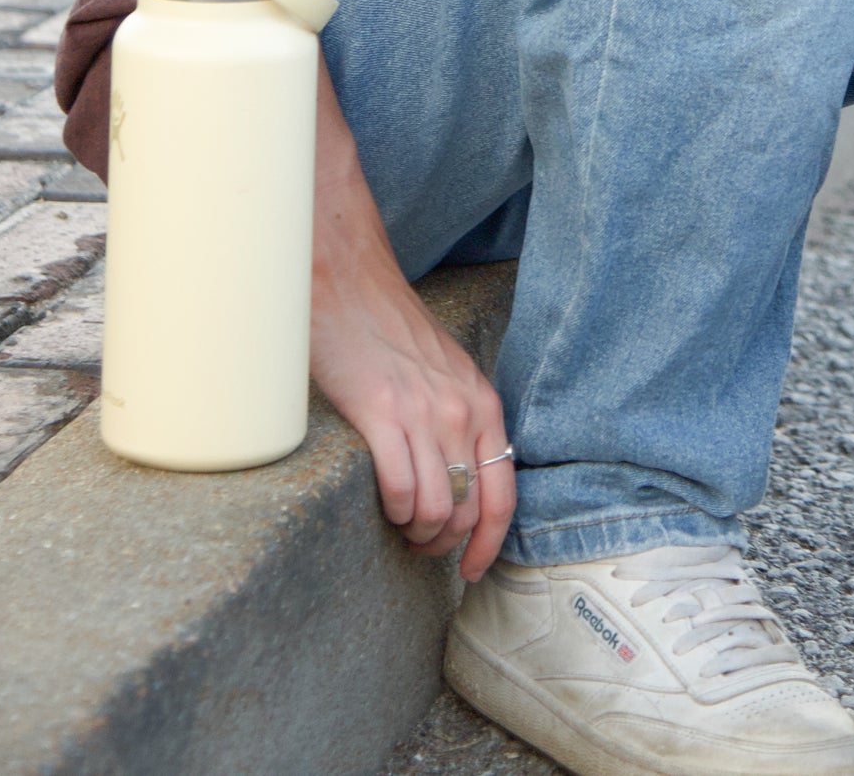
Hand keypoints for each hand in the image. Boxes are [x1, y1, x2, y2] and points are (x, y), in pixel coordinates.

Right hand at [311, 172, 515, 581]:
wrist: (349, 283)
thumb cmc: (389, 328)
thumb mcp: (446, 371)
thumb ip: (460, 417)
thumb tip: (461, 480)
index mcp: (482, 402)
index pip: (503, 495)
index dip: (490, 545)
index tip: (470, 570)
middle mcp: (461, 410)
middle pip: (469, 511)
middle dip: (444, 544)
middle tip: (419, 545)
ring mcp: (423, 413)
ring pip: (436, 510)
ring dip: (416, 532)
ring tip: (399, 524)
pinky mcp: (381, 414)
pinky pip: (401, 491)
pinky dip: (394, 511)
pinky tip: (383, 503)